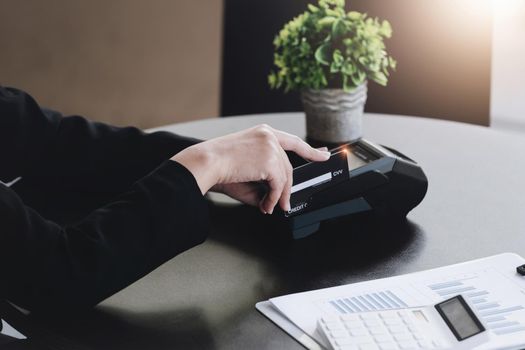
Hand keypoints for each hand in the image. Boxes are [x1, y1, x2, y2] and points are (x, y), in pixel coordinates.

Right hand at [172, 124, 330, 213]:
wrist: (207, 162)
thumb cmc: (218, 165)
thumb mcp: (247, 169)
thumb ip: (265, 179)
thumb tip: (276, 197)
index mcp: (263, 133)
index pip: (293, 141)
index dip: (310, 150)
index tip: (323, 154)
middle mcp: (269, 136)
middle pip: (288, 165)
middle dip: (288, 187)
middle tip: (285, 203)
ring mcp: (271, 146)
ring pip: (285, 176)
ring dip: (278, 196)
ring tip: (271, 207)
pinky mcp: (270, 159)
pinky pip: (279, 184)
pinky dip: (273, 198)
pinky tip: (266, 204)